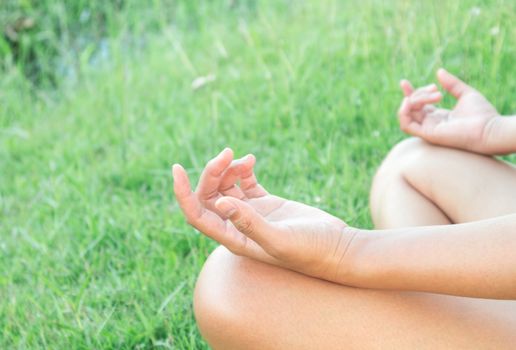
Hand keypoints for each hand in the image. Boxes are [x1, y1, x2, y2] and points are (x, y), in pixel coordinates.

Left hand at [172, 148, 358, 282]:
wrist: (336, 247)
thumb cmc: (310, 251)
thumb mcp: (279, 239)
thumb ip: (250, 224)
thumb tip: (221, 203)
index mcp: (234, 238)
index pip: (197, 215)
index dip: (183, 194)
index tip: (176, 169)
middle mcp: (238, 226)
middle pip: (210, 196)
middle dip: (212, 173)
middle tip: (228, 153)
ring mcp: (251, 214)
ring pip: (226, 186)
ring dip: (227, 169)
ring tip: (243, 158)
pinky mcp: (266, 204)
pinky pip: (245, 183)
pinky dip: (243, 170)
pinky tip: (251, 160)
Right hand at [398, 68, 502, 153]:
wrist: (489, 129)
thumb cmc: (482, 114)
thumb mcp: (466, 93)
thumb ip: (452, 84)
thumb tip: (439, 71)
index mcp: (438, 116)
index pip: (416, 106)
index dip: (408, 93)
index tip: (404, 82)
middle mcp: (431, 123)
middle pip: (411, 106)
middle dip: (419, 93)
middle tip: (437, 90)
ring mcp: (428, 129)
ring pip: (407, 114)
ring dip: (413, 101)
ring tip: (432, 95)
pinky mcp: (428, 134)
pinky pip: (406, 125)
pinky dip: (404, 112)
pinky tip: (410, 102)